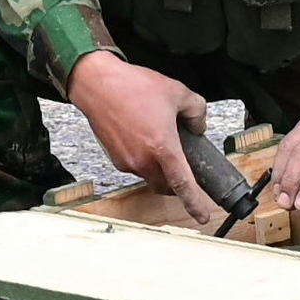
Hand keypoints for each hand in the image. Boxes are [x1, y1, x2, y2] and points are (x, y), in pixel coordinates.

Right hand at [66, 51, 211, 211]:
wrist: (97, 84)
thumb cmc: (132, 86)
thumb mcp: (176, 91)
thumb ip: (196, 111)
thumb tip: (198, 125)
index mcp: (163, 147)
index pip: (183, 185)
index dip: (195, 203)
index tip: (202, 216)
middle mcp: (144, 160)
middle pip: (166, 186)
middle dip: (176, 183)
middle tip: (182, 166)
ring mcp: (127, 161)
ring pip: (150, 176)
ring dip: (158, 168)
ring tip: (158, 141)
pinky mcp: (114, 158)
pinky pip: (135, 166)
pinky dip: (143, 158)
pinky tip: (142, 137)